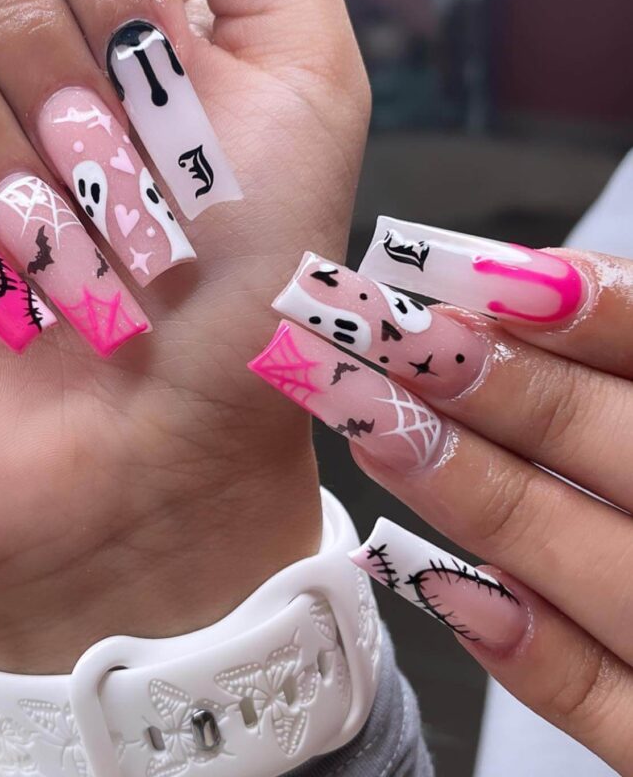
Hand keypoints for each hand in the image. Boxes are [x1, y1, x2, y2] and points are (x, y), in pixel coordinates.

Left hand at [250, 229, 632, 772]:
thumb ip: (619, 355)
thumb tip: (520, 287)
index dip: (589, 311)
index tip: (478, 278)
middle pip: (625, 450)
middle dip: (509, 388)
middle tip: (398, 339)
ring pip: (592, 562)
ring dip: (474, 489)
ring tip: (369, 423)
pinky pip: (597, 700)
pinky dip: (515, 640)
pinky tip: (422, 573)